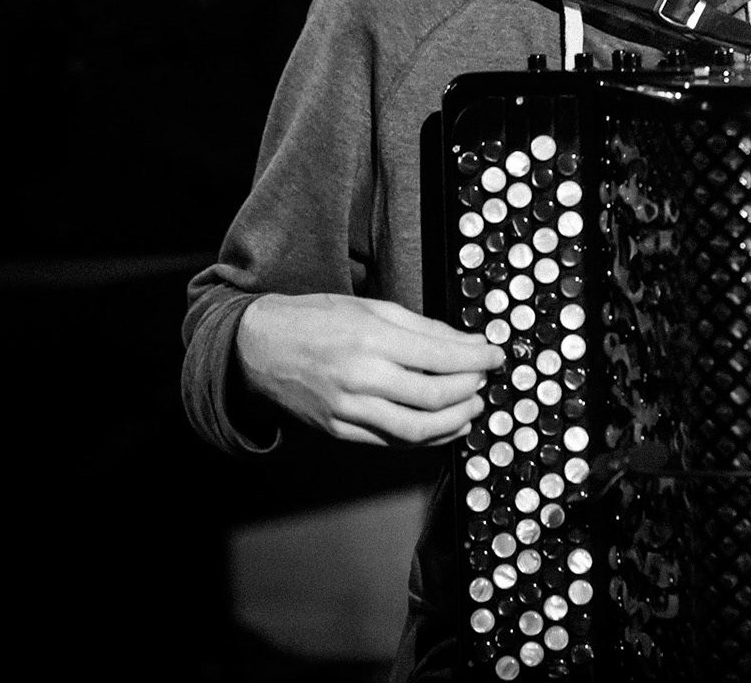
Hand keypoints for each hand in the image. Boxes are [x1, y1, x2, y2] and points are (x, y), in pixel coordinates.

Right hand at [236, 292, 504, 446]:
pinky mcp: (339, 431)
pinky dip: (425, 438)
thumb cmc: (313, 320)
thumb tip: (470, 343)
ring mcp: (348, 410)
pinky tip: (443, 427)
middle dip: (471, 390)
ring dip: (455, 421)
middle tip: (485, 381)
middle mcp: (360, 378)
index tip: (497, 356)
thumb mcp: (370, 307)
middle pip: (435, 396)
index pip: (441, 356)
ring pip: (417, 429)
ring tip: (472, 406)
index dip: (478, 359)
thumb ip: (423, 328)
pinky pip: (392, 441)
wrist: (253, 349)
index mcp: (371, 339)